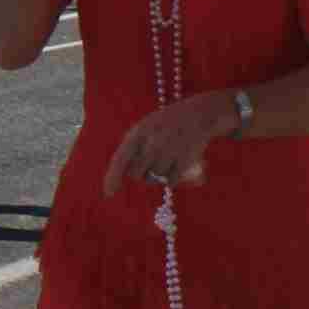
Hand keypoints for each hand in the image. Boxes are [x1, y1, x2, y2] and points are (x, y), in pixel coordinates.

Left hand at [103, 90, 236, 196]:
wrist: (199, 115)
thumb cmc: (167, 124)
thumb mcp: (145, 127)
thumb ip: (132, 147)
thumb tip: (123, 174)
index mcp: (138, 132)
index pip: (120, 159)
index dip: (113, 177)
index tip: (109, 193)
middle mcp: (152, 143)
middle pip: (137, 174)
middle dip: (141, 174)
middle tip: (151, 163)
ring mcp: (169, 152)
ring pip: (155, 178)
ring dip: (159, 174)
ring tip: (168, 157)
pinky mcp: (185, 161)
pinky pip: (171, 181)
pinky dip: (173, 177)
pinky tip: (178, 163)